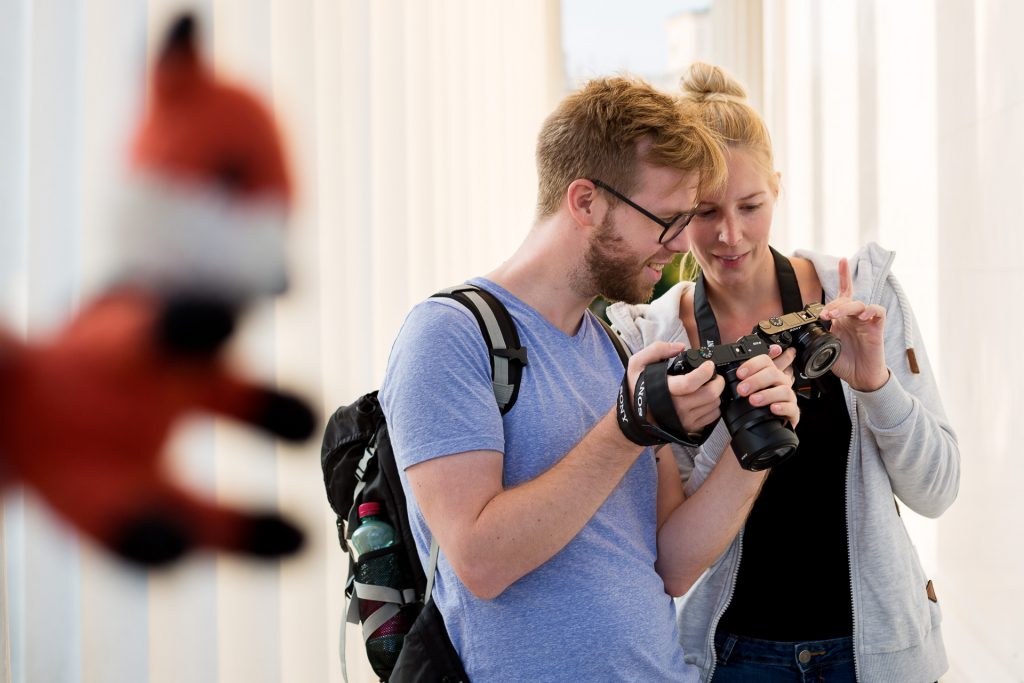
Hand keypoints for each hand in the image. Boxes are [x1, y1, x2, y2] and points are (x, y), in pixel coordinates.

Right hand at [627, 341, 724, 434]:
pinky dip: (713, 405)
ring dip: (716, 393)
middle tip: (713, 374)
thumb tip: (680, 347)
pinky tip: (704, 398)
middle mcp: (676, 408)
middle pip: (710, 394)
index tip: (708, 365)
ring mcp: (685, 420)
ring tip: (707, 386)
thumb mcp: (638, 363)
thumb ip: (657, 349)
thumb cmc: (637, 389)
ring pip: (714, 405)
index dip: (705, 371)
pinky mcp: (691, 427)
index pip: (691, 383)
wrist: (633, 417)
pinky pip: (713, 416)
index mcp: (664, 391)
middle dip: (717, 381)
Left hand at [734, 345, 799, 427]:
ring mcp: (788, 397)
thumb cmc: (757, 404)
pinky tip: (772, 408)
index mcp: (770, 374)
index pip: (765, 360)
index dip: (752, 364)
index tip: (739, 374)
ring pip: (784, 390)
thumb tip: (730, 368)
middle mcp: (780, 383)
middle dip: (755, 380)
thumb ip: (743, 377)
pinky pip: (792, 408)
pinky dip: (782, 407)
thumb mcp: (747, 389)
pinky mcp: (792, 412)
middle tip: (742, 389)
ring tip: (753, 400)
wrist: (766, 424)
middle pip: (773, 373)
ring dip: (767, 394)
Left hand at [819, 258, 889, 391]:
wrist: (860, 378)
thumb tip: (801, 334)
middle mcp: (854, 317)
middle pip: (846, 299)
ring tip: (833, 315)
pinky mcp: (877, 328)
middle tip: (824, 315)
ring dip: (844, 307)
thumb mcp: (825, 348)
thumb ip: (817, 337)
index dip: (844, 276)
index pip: (842, 293)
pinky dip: (870, 310)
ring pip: (858, 304)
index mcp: (841, 318)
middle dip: (833, 304)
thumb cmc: (845, 363)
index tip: (843, 260)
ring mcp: (866, 321)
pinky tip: (862, 315)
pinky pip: (877, 311)